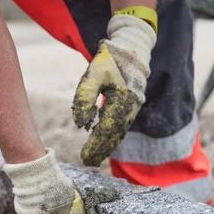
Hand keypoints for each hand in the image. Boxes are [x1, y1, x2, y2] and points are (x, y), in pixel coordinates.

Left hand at [72, 15, 156, 166]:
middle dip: (101, 150)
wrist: (130, 51)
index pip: (107, 128)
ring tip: (94, 159)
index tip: (84, 155)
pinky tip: (103, 147)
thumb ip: (85, 95)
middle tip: (88, 162)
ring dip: (107, 147)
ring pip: (119, 133)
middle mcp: (130, 107)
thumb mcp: (94, 73)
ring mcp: (133, 109)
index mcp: (122, 99)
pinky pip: (121, 128)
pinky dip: (112, 139)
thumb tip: (80, 123)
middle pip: (115, 135)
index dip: (95, 144)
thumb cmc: (109, 61)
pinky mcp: (131, 109)